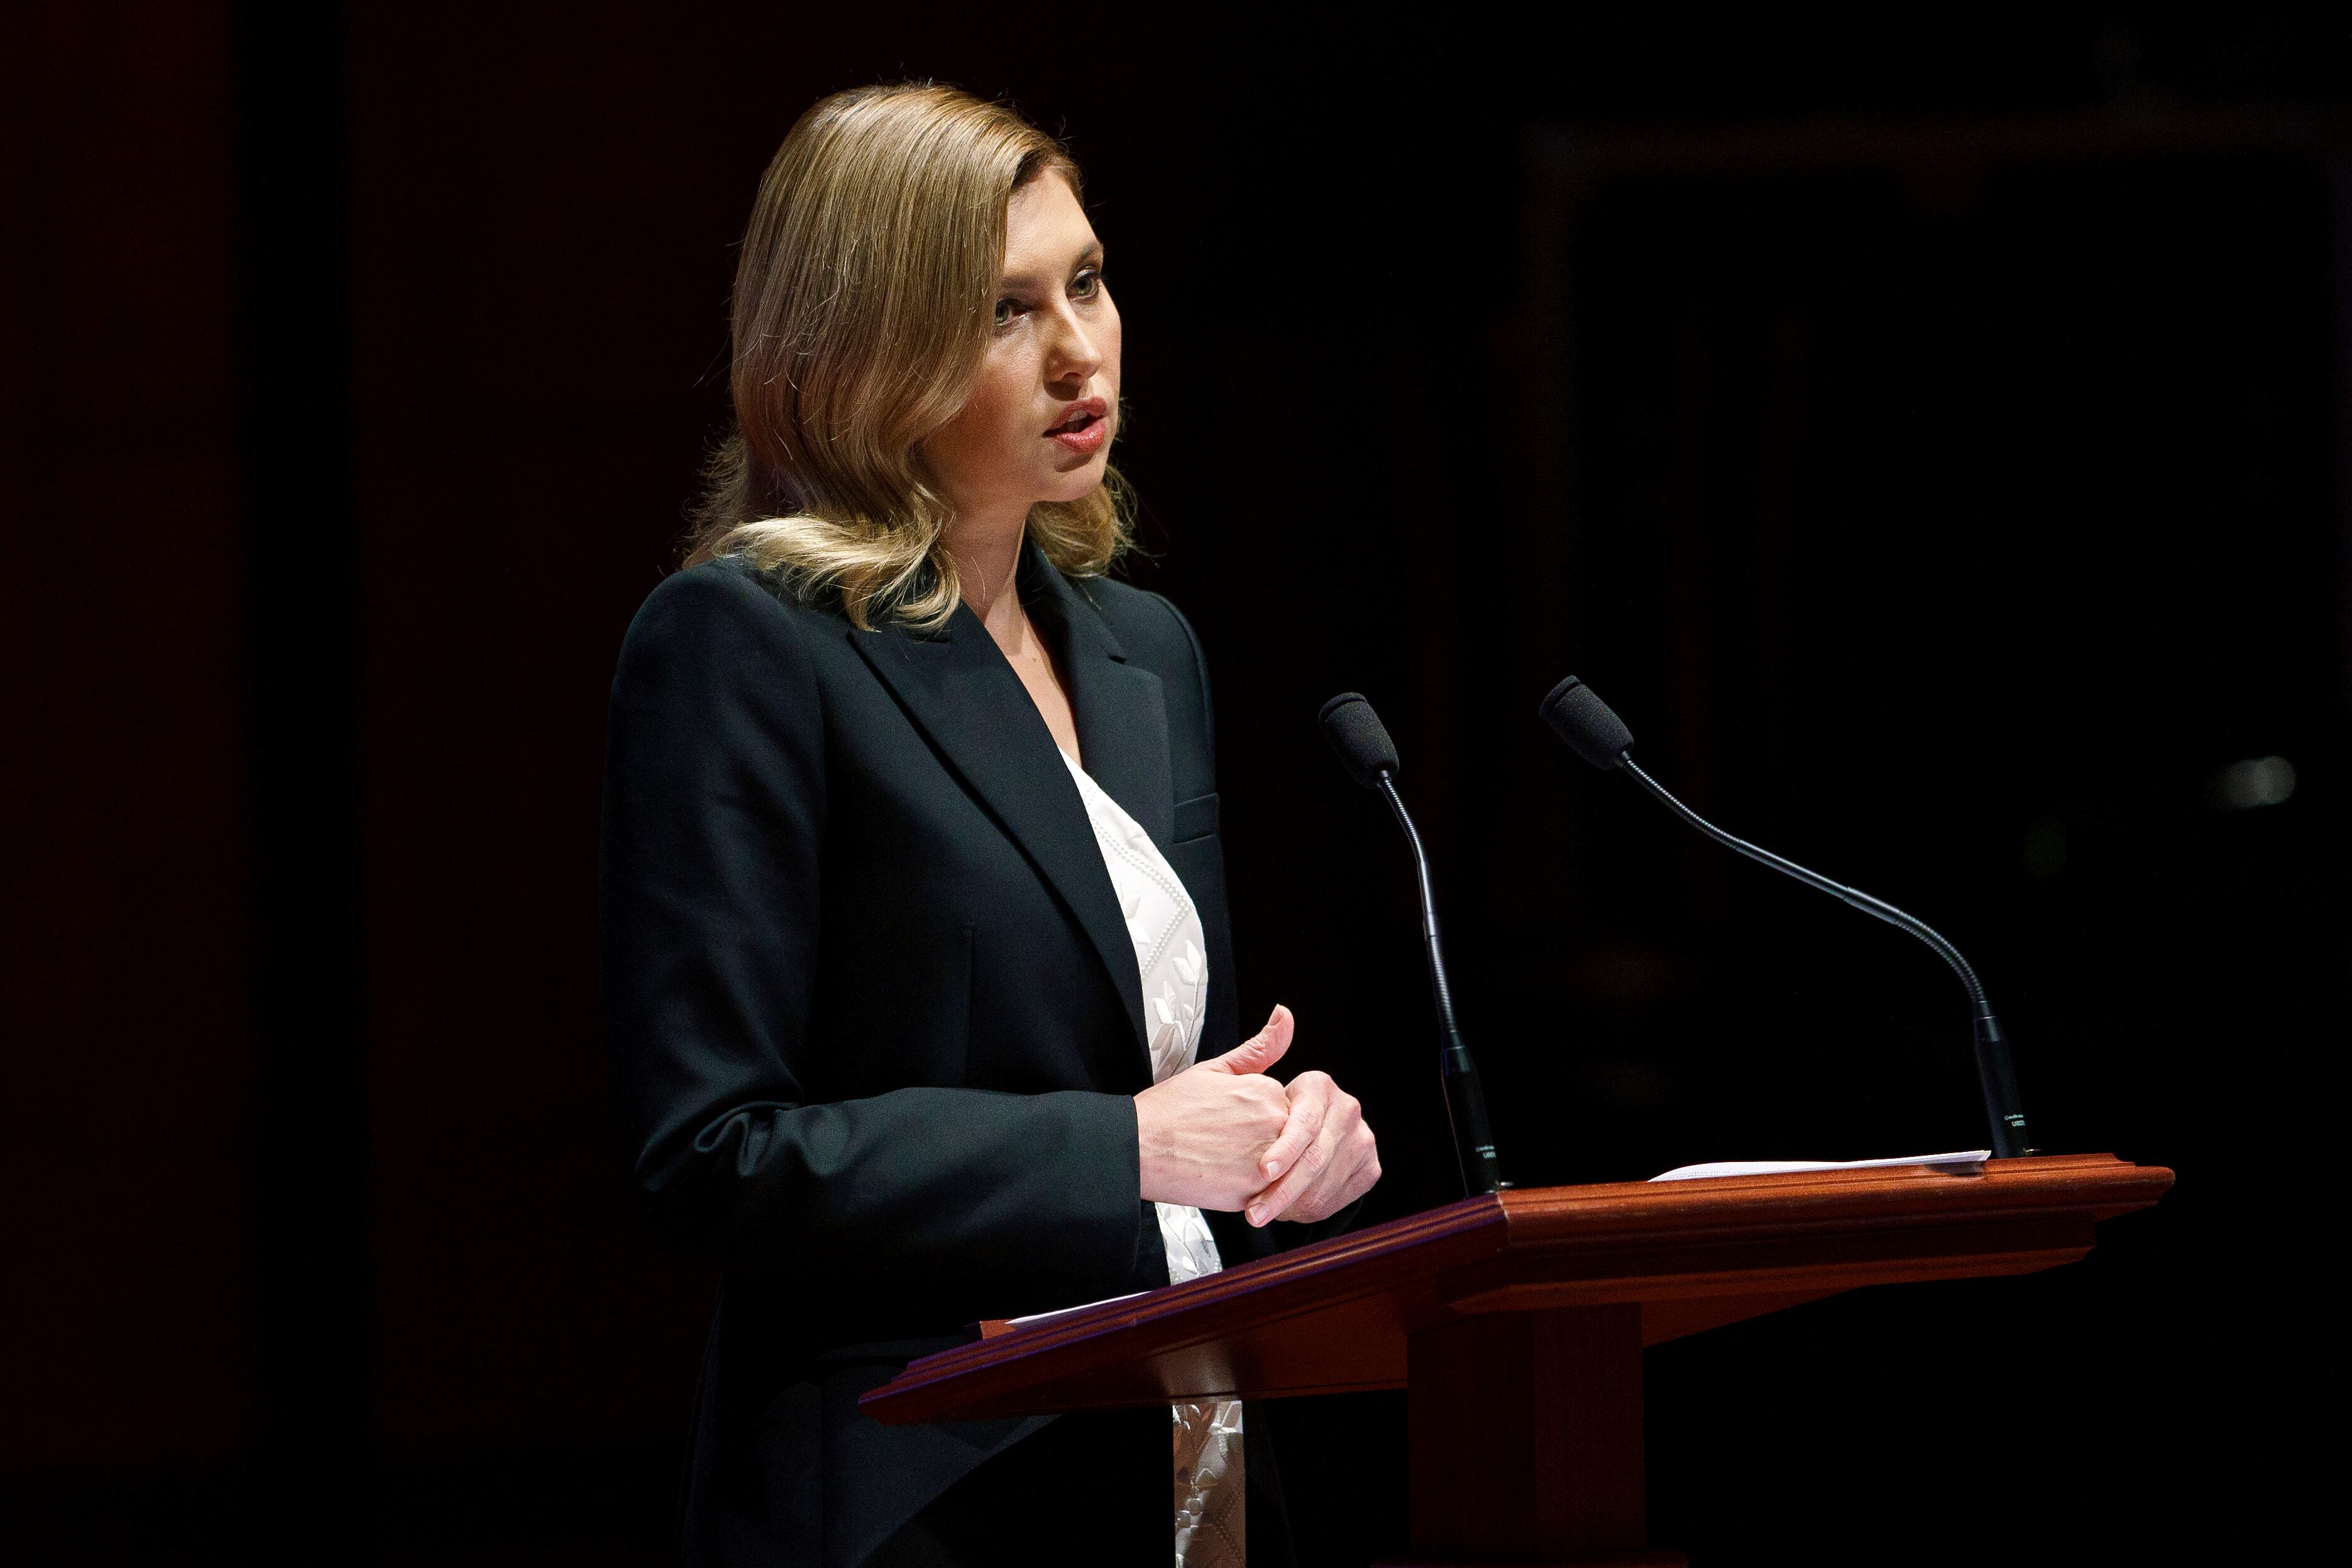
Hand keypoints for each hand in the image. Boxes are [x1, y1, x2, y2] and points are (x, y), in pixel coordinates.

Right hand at [1134, 1007, 1296, 1210]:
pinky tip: (1222, 1178)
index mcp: (1266, 1091)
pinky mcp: (1254, 1191)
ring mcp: (1266, 1159)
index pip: (1279, 1106)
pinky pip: (1269, 1193)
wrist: (1137, 1147)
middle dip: (1259, 1141)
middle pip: (1285, 1136)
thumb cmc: (1168, 1111)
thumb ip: (1259, 1047)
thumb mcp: (1215, 1068)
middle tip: (1221, 1142)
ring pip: (1280, 1166)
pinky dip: (1251, 1189)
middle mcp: (1273, 1123)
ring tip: (1221, 1161)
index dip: (1252, 1116)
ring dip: (1258, 1165)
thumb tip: (1284, 1016)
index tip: (1227, 1120)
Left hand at [1242, 1066, 1379, 1227]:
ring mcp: (1362, 1141)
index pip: (1304, 1122)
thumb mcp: (1243, 1080)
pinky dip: (1309, 1209)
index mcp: (1320, 1086)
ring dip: (1292, 1205)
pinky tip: (1287, 1211)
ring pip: (1325, 1182)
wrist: (1275, 1142)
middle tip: (1255, 1211)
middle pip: (1316, 1157)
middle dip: (1283, 1190)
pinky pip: (1338, 1198)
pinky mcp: (1368, 1169)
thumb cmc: (1250, 1113)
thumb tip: (1282, 1013)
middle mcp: (1347, 1110)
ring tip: (1263, 1213)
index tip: (1262, 1171)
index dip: (1284, 1149)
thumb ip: (1260, 1050)